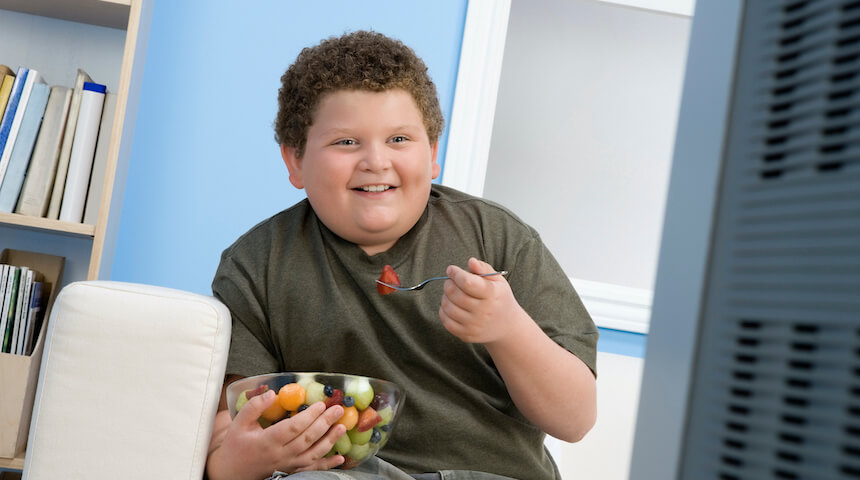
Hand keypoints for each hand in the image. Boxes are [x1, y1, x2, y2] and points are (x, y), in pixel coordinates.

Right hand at [207, 389, 346, 479]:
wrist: (231, 472)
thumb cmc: (236, 445)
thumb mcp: (239, 423)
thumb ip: (254, 407)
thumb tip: (272, 393)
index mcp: (268, 441)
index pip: (293, 428)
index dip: (309, 416)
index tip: (320, 404)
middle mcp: (280, 454)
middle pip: (307, 439)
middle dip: (324, 423)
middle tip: (338, 410)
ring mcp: (287, 465)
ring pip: (313, 454)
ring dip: (329, 441)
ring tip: (342, 427)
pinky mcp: (291, 471)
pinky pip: (312, 469)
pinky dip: (327, 464)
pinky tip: (340, 458)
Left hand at [439, 257, 524, 343]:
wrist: (507, 326)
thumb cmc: (499, 298)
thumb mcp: (497, 280)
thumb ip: (484, 269)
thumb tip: (471, 261)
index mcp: (492, 295)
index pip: (468, 283)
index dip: (456, 274)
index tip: (451, 269)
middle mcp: (484, 312)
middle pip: (455, 295)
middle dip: (448, 284)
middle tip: (450, 281)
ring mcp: (475, 325)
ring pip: (448, 308)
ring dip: (445, 297)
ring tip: (451, 294)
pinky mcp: (467, 335)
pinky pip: (446, 322)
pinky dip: (444, 311)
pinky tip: (450, 306)